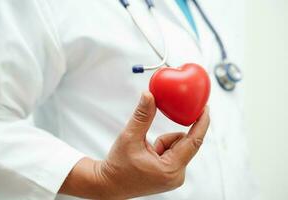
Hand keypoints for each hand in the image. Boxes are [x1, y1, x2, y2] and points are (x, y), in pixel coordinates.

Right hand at [59, 92, 209, 198]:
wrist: (109, 185)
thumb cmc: (118, 166)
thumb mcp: (130, 138)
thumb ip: (142, 116)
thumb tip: (149, 95)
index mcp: (170, 169)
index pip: (194, 141)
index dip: (201, 123)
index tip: (205, 108)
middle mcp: (176, 175)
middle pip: (183, 143)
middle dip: (166, 137)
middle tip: (151, 140)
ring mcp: (174, 177)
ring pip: (177, 146)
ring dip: (163, 142)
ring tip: (145, 152)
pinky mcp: (170, 175)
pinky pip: (173, 152)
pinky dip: (162, 148)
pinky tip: (147, 155)